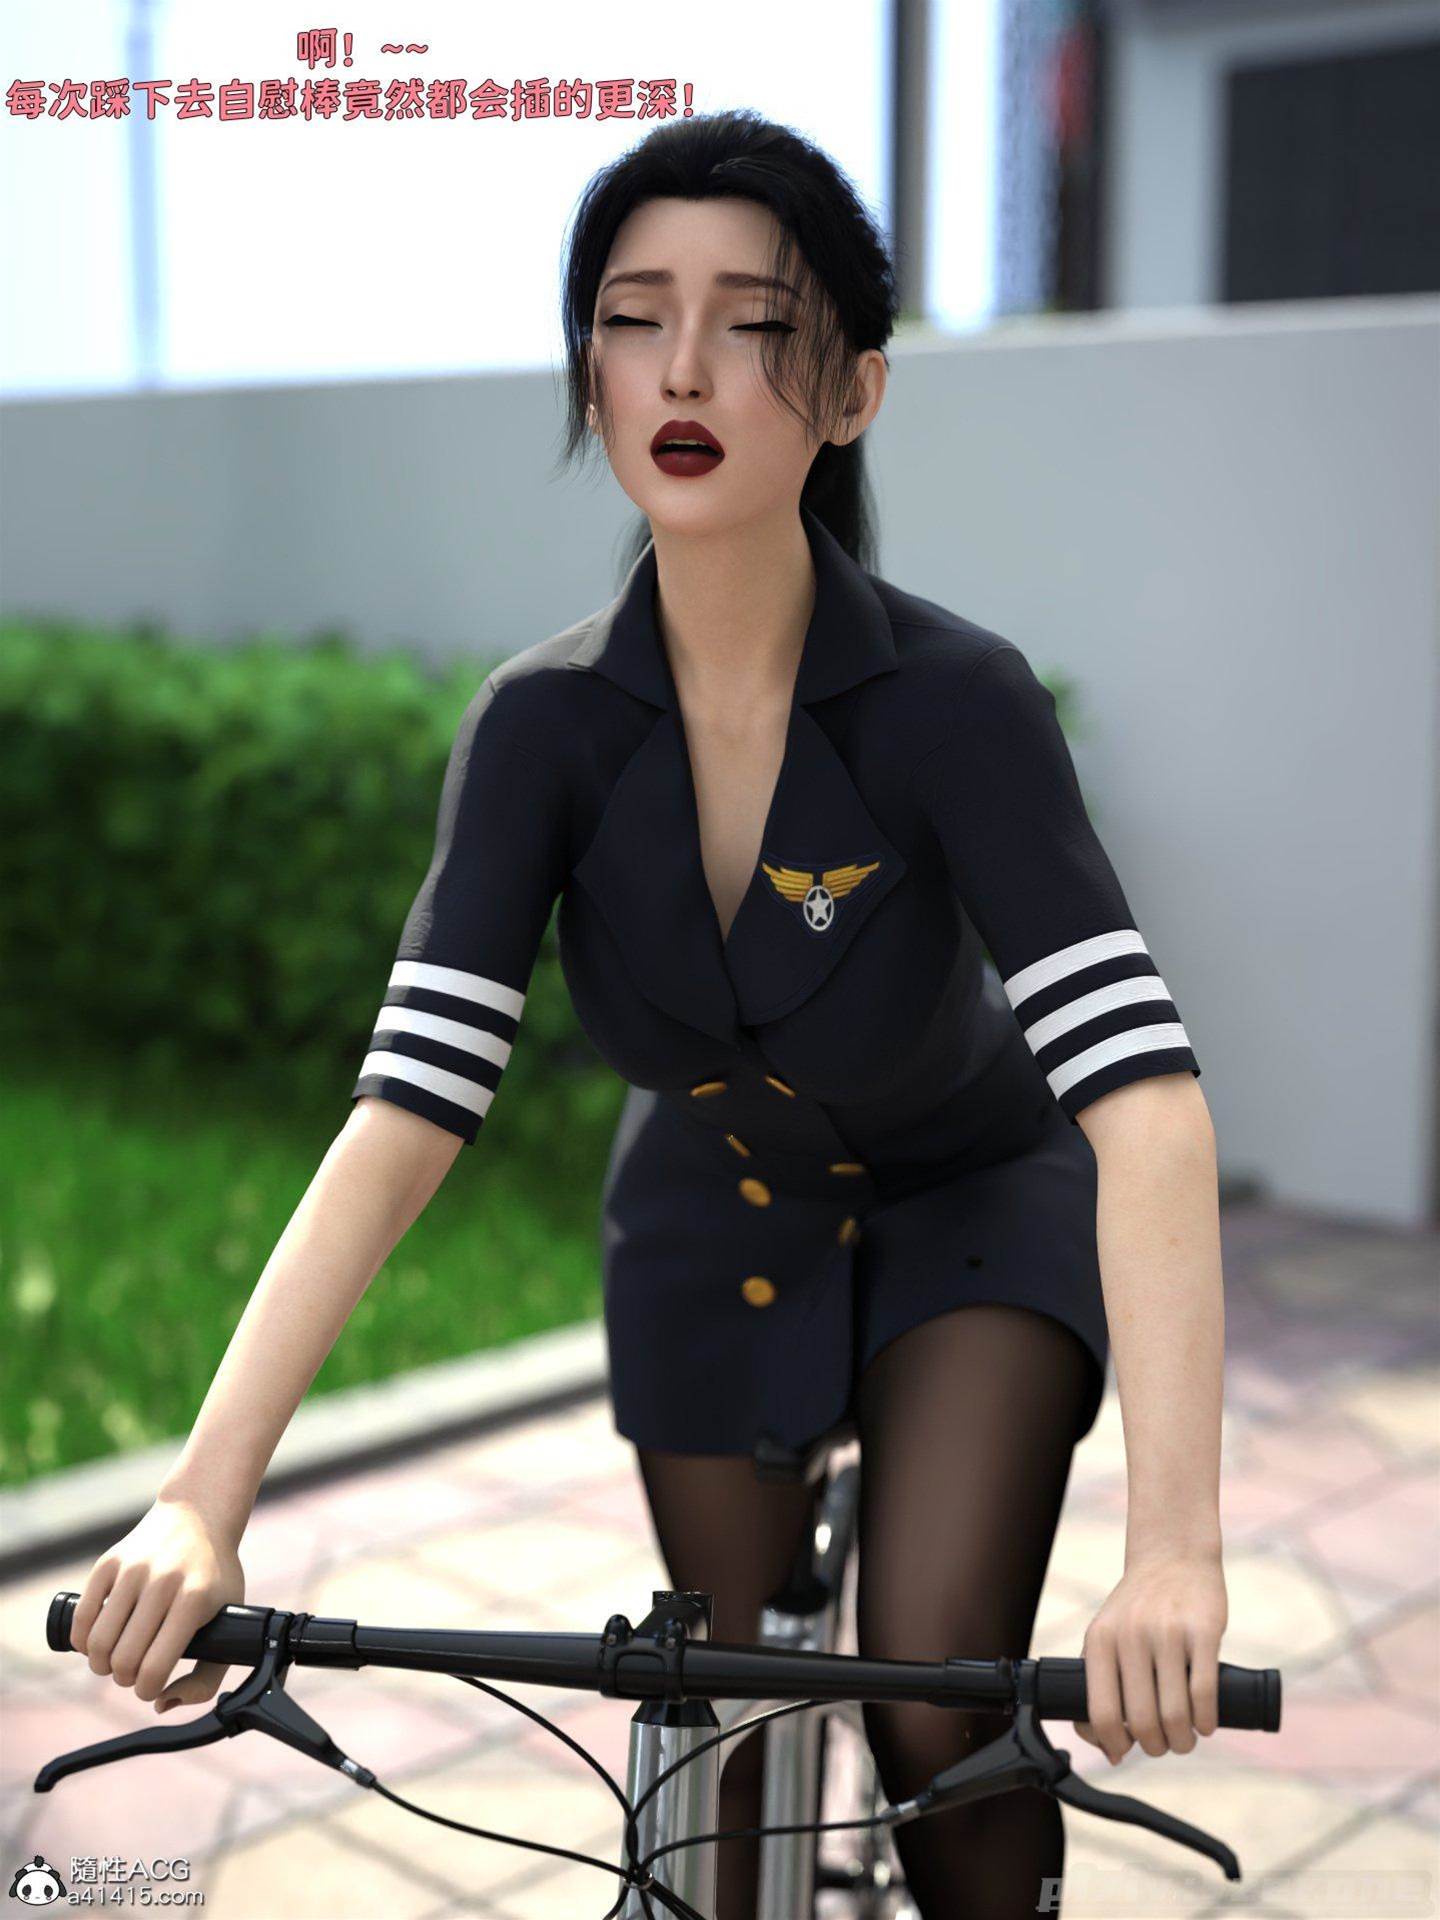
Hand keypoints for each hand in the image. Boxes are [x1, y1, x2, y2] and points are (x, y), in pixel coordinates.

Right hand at [68, 1495, 245, 1714]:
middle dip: (124, 1679)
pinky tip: (95, 1643)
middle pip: (123, 1659)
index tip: (149, 1687)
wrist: (198, 1516)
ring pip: (97, 1643)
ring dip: (101, 1664)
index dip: (146, 1690)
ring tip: (114, 1661)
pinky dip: (82, 1642)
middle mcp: (162, 1581)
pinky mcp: (108, 1562)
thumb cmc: (214, 1577)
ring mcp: (132, 1569)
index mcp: (194, 1598)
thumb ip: (207, 1674)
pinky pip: (81, 1617)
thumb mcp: (229, 1618)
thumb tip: (161, 1704)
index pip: (154, 1668)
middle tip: (132, 1673)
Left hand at [1074, 1549, 1226, 1763]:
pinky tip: (1206, 1724)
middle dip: (1156, 1747)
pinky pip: (1205, 1693)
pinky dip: (1207, 1722)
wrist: (1172, 1555)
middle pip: (1142, 1721)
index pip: (1101, 1712)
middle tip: (1164, 1744)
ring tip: (1185, 1739)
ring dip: (1183, 1741)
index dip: (1114, 1743)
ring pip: (1176, 1715)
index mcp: (1100, 1640)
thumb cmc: (1136, 1608)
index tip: (1126, 1750)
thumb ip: (1102, 1687)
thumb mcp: (1106, 1636)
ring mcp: (1167, 1633)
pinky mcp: (1203, 1630)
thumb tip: (1112, 1755)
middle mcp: (1130, 1636)